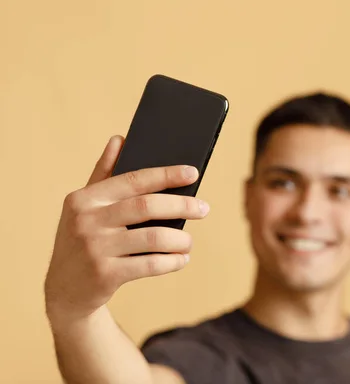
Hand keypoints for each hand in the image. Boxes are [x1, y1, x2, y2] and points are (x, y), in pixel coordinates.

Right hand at [44, 135, 208, 323]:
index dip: (166, 175)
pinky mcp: (105, 275)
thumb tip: (119, 138)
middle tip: (204, 209)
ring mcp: (95, 249)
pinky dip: (172, 262)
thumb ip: (103, 173)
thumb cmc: (83, 240)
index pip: (132, 179)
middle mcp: (86, 221)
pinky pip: (151, 264)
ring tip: (188, 242)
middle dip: (181, 205)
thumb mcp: (85, 207)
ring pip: (153, 238)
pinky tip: (181, 259)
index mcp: (84, 198)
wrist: (65, 291)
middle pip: (146, 206)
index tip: (193, 173)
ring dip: (180, 239)